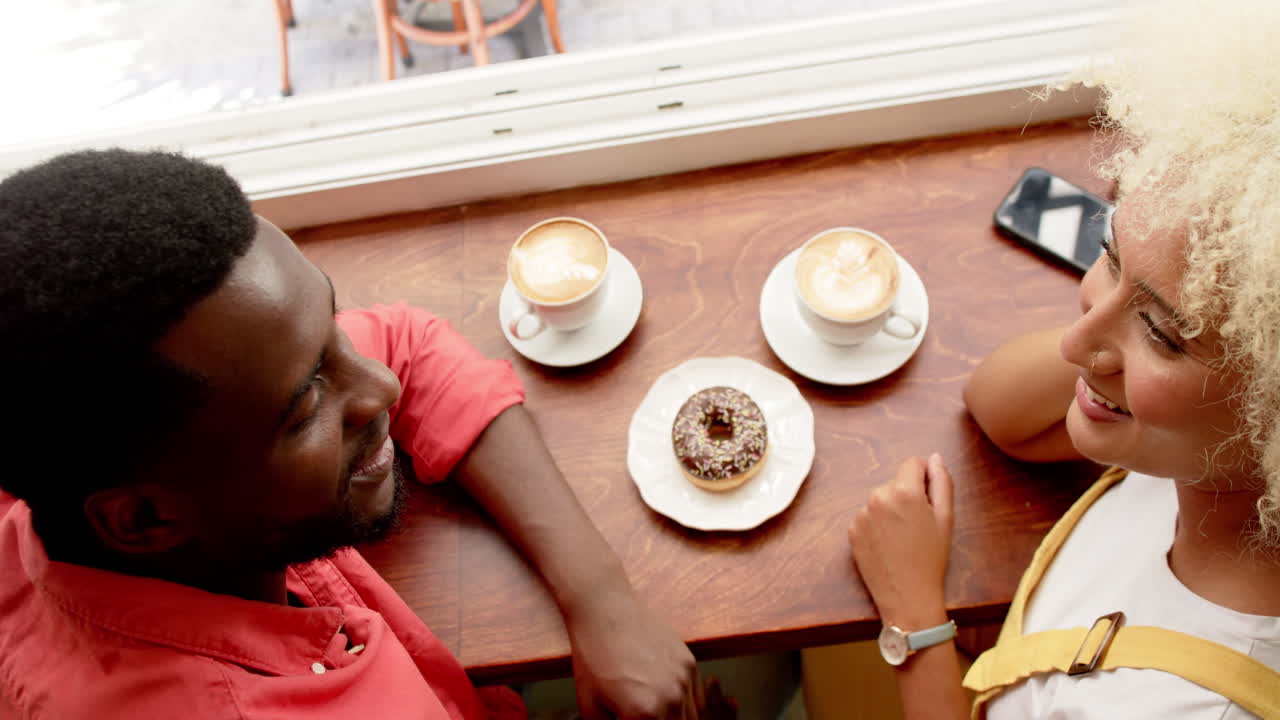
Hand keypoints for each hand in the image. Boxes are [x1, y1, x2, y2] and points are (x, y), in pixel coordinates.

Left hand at [565, 584, 699, 719]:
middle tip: (641, 718)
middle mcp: (671, 699)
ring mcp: (684, 679)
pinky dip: (687, 711)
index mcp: (645, 715)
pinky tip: (668, 707)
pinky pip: (698, 700)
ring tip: (654, 715)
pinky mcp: (689, 663)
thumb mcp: (590, 707)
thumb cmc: (592, 657)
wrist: (604, 609)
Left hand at [848, 453, 953, 629]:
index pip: (912, 464)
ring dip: (891, 509)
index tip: (929, 496)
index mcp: (904, 491)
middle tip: (919, 524)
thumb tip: (934, 458)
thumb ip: (942, 482)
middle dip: (908, 495)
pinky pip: (867, 516)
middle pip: (896, 482)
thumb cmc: (931, 558)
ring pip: (881, 499)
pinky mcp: (851, 529)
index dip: (924, 476)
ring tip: (903, 537)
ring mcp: (861, 514)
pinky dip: (877, 525)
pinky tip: (888, 544)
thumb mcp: (946, 518)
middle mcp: (878, 497)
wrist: (907, 596)